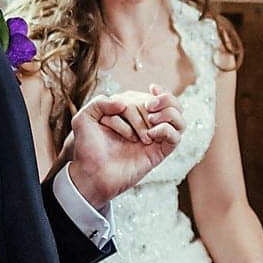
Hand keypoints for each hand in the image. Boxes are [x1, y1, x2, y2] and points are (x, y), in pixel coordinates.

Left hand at [65, 86, 183, 207]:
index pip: (152, 96)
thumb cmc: (87, 149)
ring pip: (179, 118)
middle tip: (148, 107)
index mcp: (132, 114)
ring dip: (169, 112)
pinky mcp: (159, 152)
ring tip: (152, 118)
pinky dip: (167, 129)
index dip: (154, 93)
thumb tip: (124, 102)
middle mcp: (146, 125)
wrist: (90, 174)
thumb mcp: (84, 119)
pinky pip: (176, 137)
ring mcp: (154, 139)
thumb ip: (99, 102)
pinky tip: (151, 134)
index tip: (151, 89)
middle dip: (159, 101)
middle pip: (169, 104)